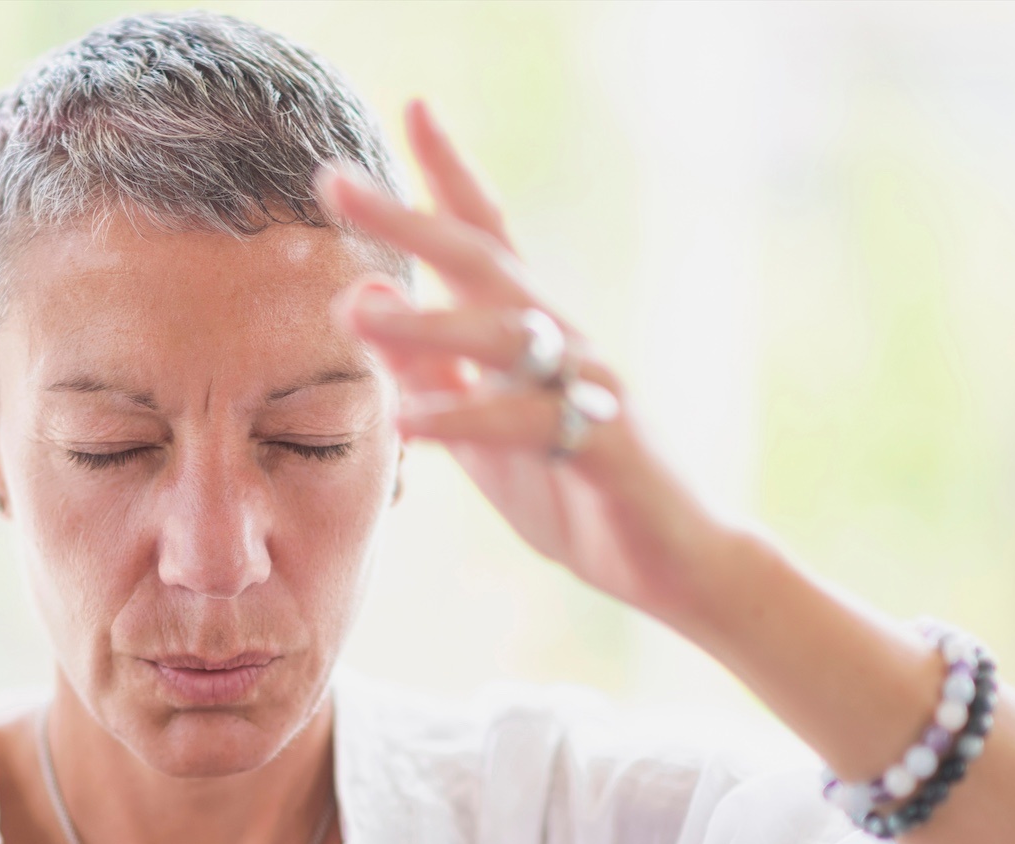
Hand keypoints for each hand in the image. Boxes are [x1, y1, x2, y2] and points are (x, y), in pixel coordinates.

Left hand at [323, 104, 1014, 843]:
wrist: (679, 565)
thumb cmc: (581, 495)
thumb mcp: (486, 439)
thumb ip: (433, 377)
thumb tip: (368, 306)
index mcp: (536, 336)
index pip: (487, 238)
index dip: (447, 177)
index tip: (412, 107)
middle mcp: (565, 342)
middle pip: (483, 262)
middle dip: (409, 218)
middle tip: (335, 182)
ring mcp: (590, 388)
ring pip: (504, 336)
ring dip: (424, 322)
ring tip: (353, 311)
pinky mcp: (605, 445)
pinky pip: (524, 426)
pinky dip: (464, 421)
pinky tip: (406, 424)